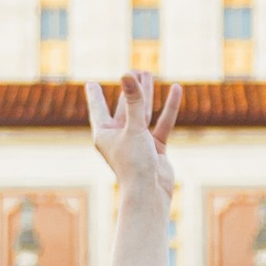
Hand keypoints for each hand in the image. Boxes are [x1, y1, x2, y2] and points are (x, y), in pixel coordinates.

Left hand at [86, 68, 179, 213]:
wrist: (149, 193)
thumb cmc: (134, 163)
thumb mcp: (133, 127)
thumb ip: (134, 100)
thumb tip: (128, 75)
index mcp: (104, 135)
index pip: (98, 108)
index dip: (94, 95)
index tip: (90, 83)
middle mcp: (119, 138)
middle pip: (122, 108)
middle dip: (129, 90)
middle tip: (132, 72)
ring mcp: (137, 143)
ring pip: (142, 113)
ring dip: (146, 95)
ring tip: (148, 75)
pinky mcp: (155, 148)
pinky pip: (162, 123)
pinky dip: (168, 108)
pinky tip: (175, 89)